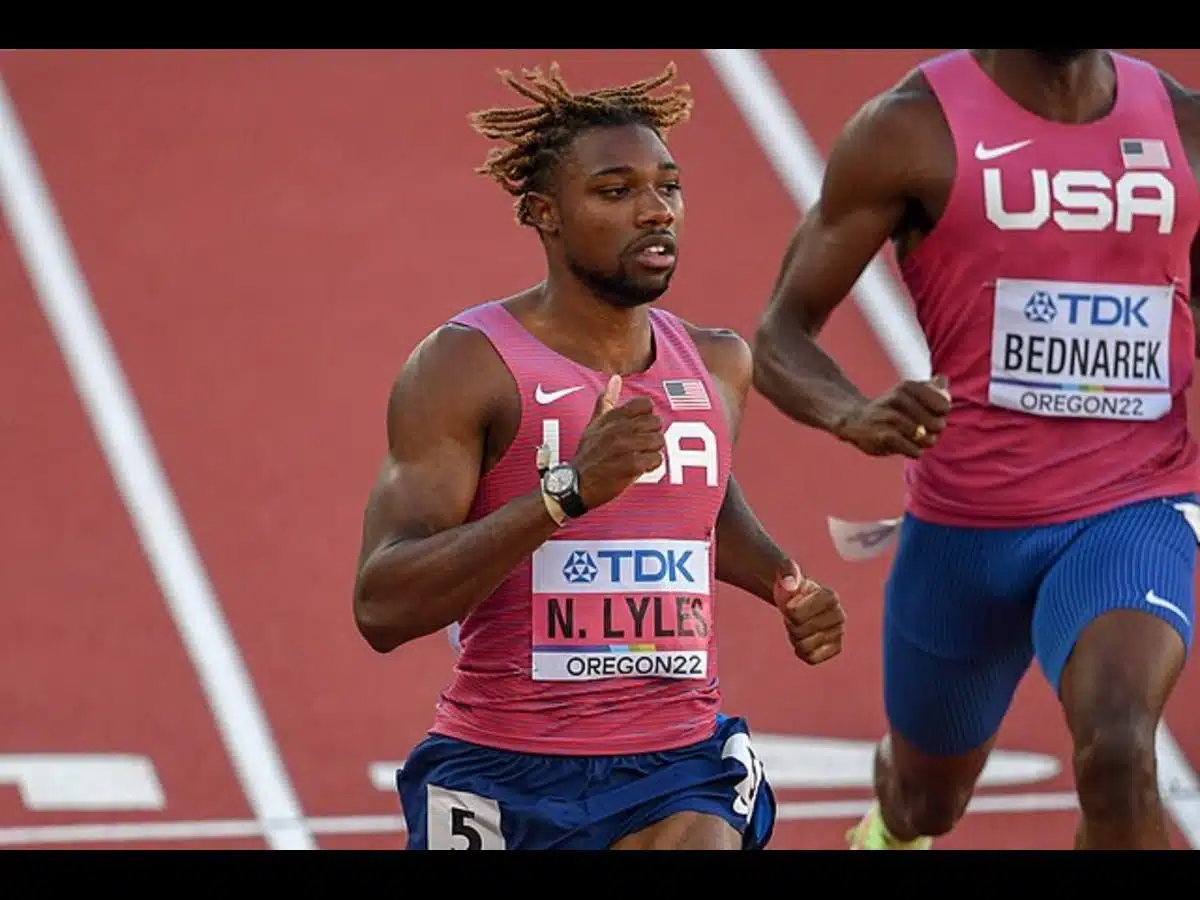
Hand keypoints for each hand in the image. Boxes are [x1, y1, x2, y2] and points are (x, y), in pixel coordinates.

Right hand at [572, 375, 665, 509]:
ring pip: (659, 440)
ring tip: (639, 457)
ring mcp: (624, 446)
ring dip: (652, 452)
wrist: (575, 485)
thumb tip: (615, 378)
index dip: (647, 417)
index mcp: (611, 417)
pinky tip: (640, 468)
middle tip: (639, 447)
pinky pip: (656, 459)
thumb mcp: (594, 425)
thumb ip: (606, 401)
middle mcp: (618, 429)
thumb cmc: (588, 455)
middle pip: (656, 422)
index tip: (639, 429)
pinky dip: (651, 466)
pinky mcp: (630, 465)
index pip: (645, 404)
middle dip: (651, 436)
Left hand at [773, 560, 844, 664]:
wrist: (798, 598)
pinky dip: (801, 651)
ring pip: (805, 646)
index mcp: (830, 596)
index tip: (792, 602)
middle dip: (790, 624)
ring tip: (799, 625)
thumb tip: (789, 584)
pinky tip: (803, 639)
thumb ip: (786, 572)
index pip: (795, 614)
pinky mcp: (836, 648)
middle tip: (794, 615)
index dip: (787, 610)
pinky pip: (812, 658)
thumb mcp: (785, 572)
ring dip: (795, 637)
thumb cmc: (792, 585)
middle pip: (800, 631)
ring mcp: (839, 632)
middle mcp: (840, 615)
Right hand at [835, 375, 950, 459]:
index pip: (944, 405)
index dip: (941, 414)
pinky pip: (913, 450)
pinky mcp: (883, 436)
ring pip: (925, 438)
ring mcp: (890, 418)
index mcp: (908, 386)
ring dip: (924, 443)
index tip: (931, 414)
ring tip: (915, 440)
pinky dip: (914, 452)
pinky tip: (907, 447)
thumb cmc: (889, 409)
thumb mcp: (907, 393)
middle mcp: (898, 399)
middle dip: (934, 431)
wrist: (854, 420)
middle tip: (923, 431)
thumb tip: (943, 379)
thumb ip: (930, 387)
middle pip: (937, 423)